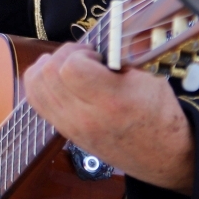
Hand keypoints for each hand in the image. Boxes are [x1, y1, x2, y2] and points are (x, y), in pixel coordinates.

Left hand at [22, 42, 194, 193]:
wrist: (163, 157)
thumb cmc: (161, 116)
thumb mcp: (150, 80)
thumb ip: (121, 59)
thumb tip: (97, 41)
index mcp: (111, 102)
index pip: (71, 68)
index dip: (80, 52)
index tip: (96, 55)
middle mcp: (85, 118)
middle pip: (48, 74)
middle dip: (63, 55)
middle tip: (85, 58)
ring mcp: (70, 127)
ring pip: (35, 86)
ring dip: (49, 68)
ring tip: (71, 67)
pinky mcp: (65, 132)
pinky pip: (36, 101)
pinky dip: (43, 84)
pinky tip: (62, 80)